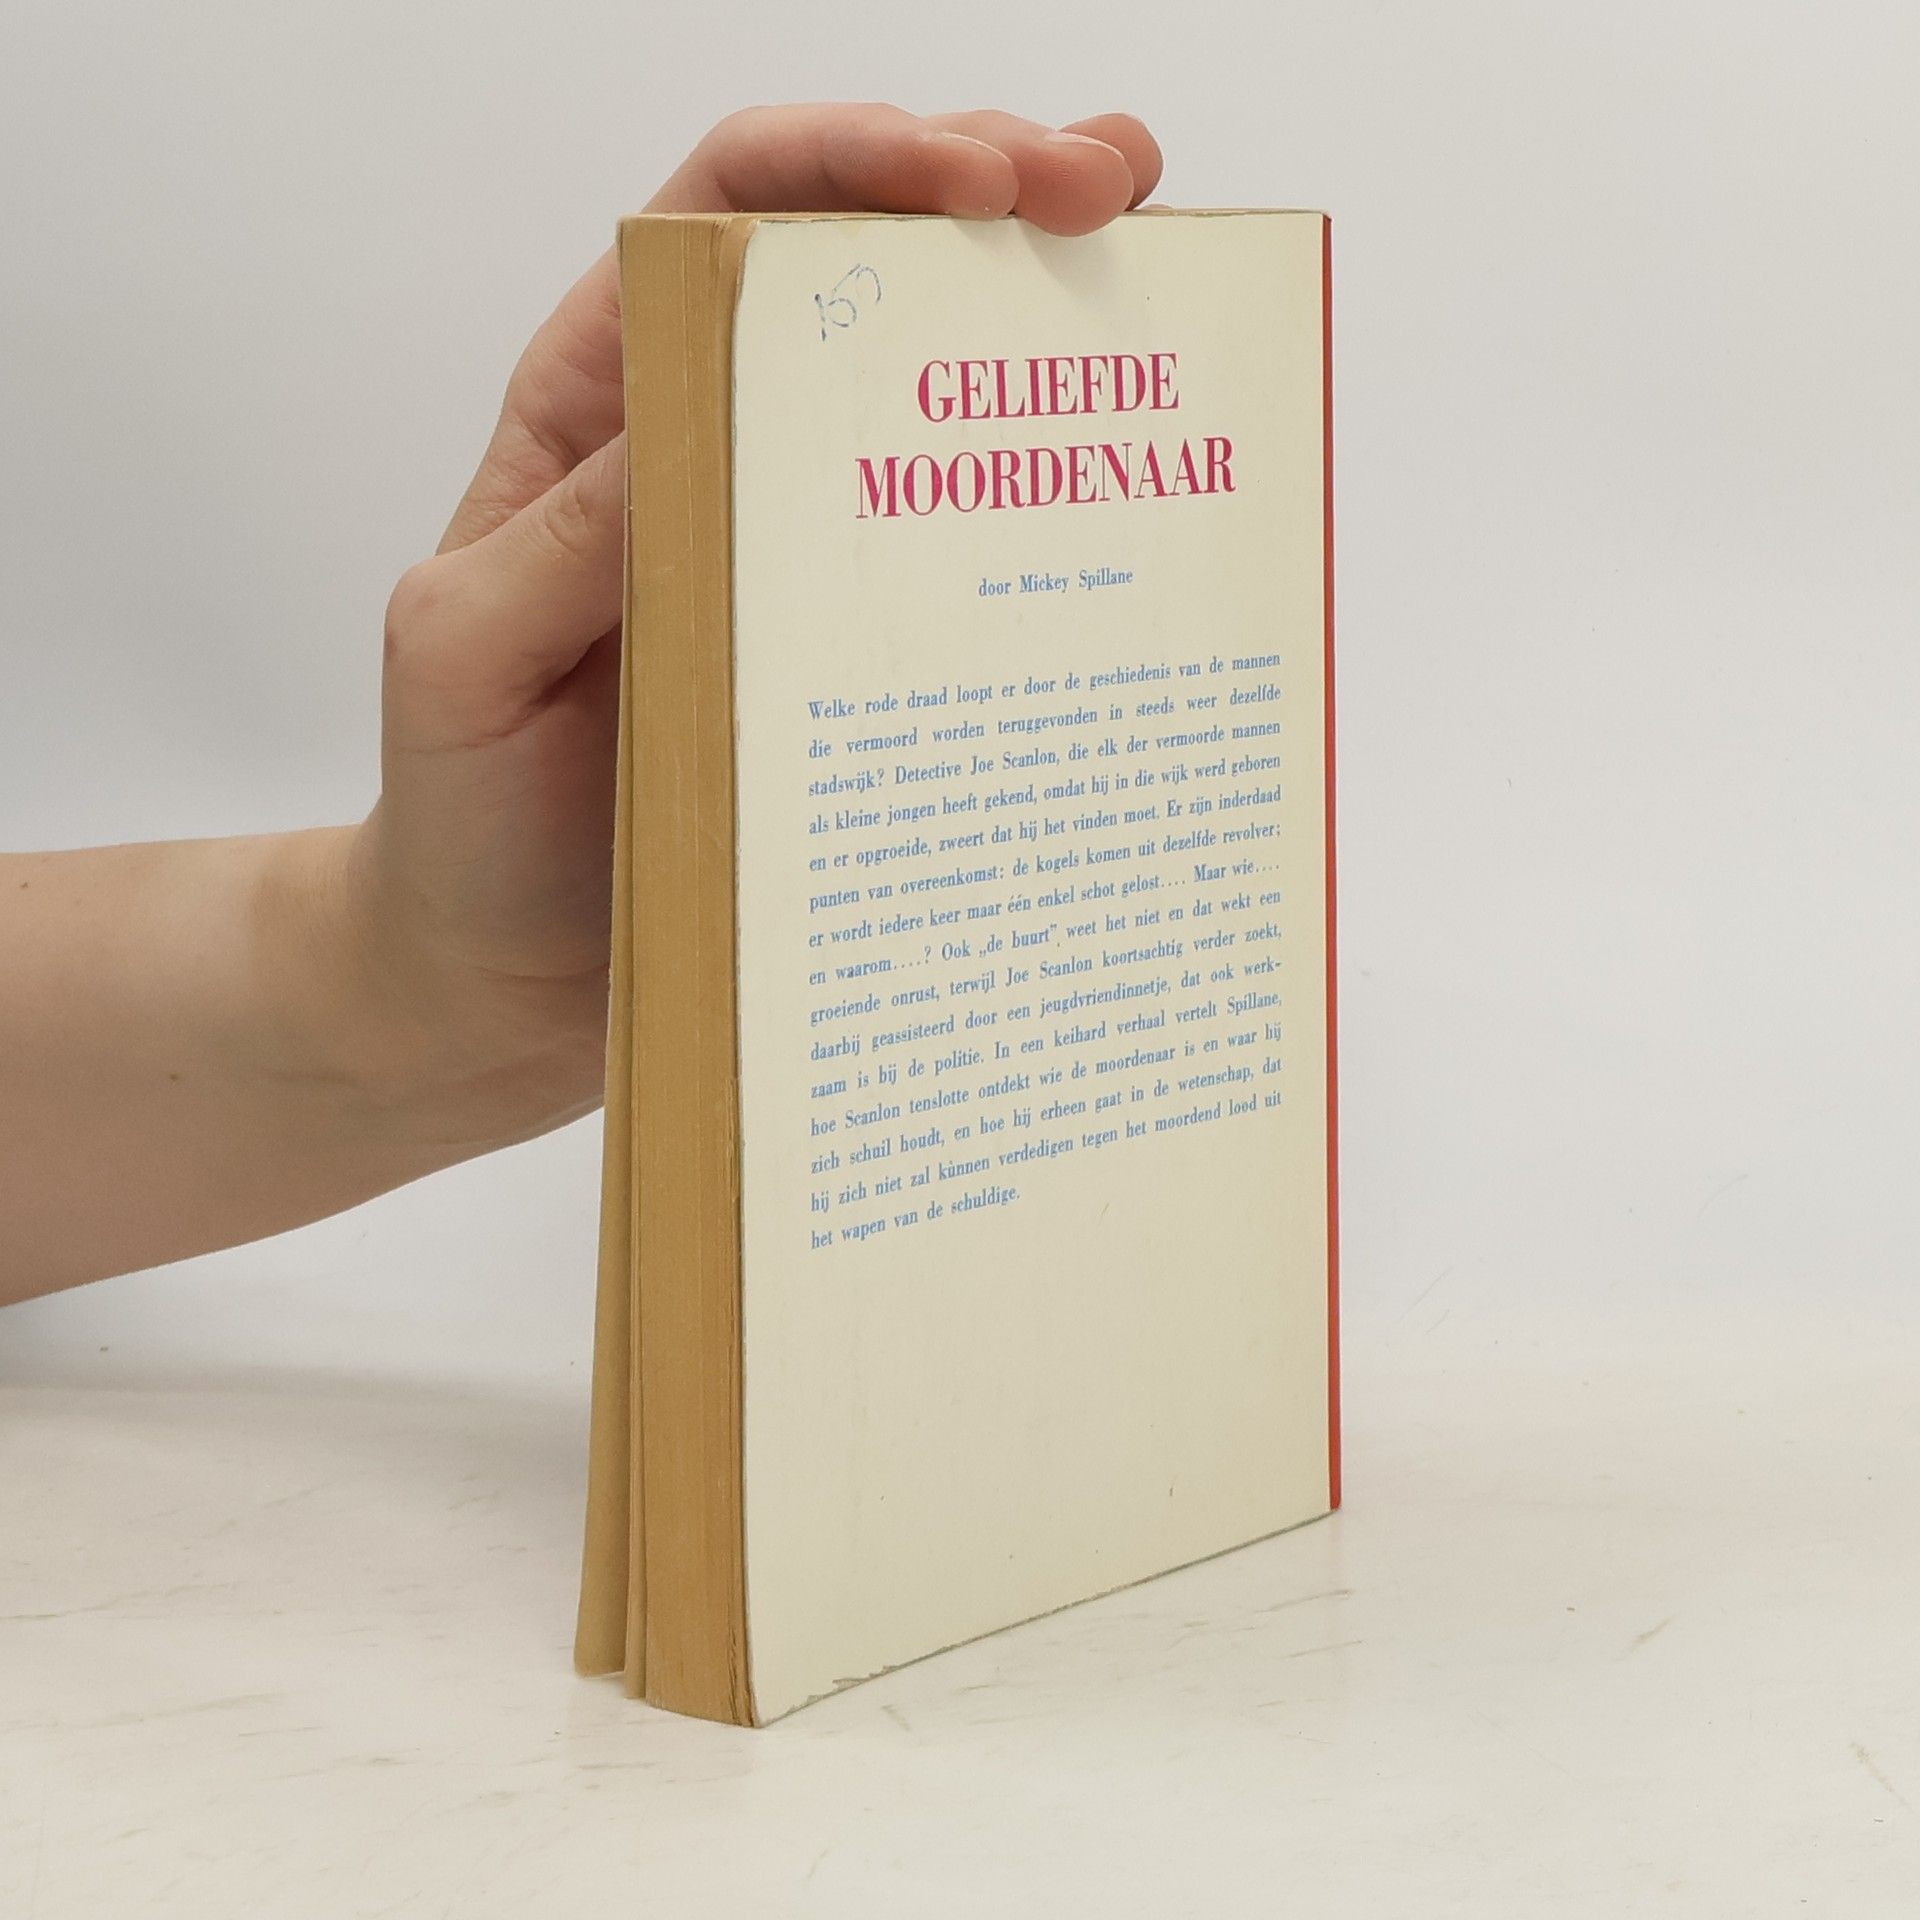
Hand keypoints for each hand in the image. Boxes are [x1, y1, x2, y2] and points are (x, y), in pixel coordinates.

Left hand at [352, 105, 1164, 1144]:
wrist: (508, 970)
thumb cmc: (465, 813)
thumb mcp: (467, 656)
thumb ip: (570, 539)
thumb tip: (701, 426)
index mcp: (612, 404)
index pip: (730, 213)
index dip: (852, 158)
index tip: (972, 175)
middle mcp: (723, 445)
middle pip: (862, 258)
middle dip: (991, 183)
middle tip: (1107, 188)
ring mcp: (806, 546)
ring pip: (932, 383)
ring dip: (1043, 302)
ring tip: (1147, 258)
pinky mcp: (863, 647)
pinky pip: (963, 546)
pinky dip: (1048, 485)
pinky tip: (1129, 463)